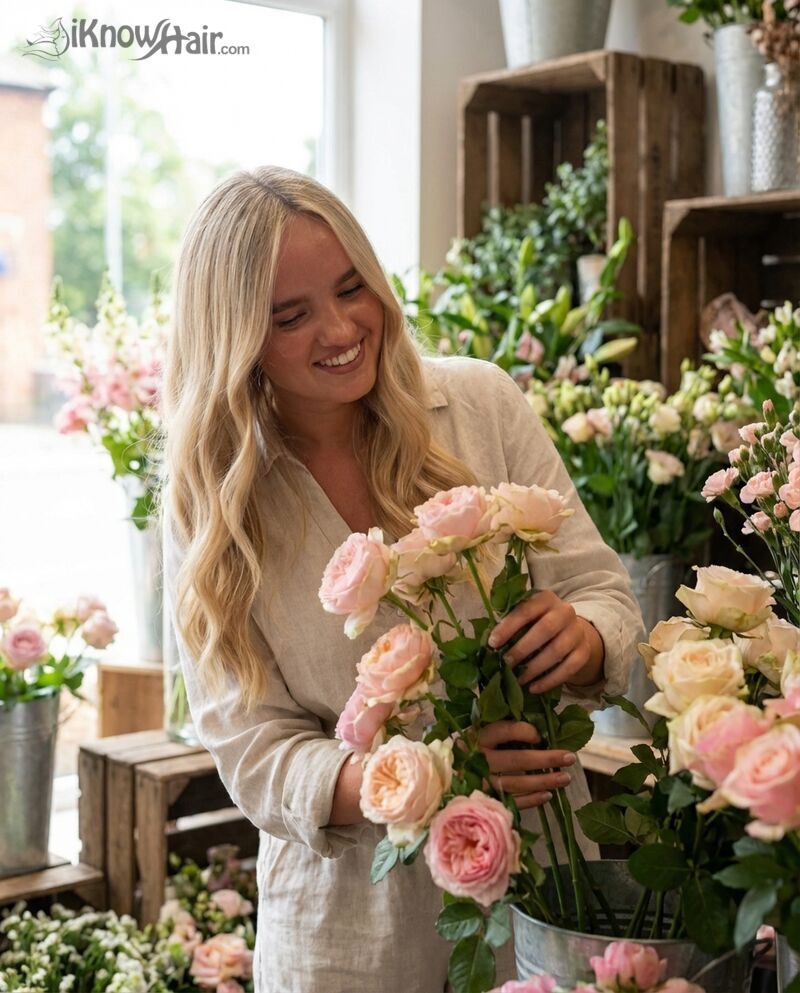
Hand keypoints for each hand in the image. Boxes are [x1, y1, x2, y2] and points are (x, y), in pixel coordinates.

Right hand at [475, 719, 575, 810]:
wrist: (447, 776)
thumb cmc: (475, 748)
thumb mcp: (484, 731)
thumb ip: (506, 726)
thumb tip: (541, 722)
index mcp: (478, 736)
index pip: (503, 731)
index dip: (524, 732)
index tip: (541, 736)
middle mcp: (478, 759)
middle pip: (515, 760)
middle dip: (546, 759)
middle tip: (570, 757)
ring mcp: (481, 782)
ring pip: (516, 783)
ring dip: (544, 781)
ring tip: (565, 778)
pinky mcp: (486, 800)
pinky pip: (511, 802)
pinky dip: (531, 800)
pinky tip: (548, 795)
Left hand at [487, 590, 603, 693]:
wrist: (570, 631)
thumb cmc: (538, 623)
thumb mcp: (526, 617)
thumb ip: (509, 624)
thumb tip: (487, 642)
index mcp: (545, 599)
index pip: (526, 610)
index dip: (508, 627)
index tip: (493, 643)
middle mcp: (565, 611)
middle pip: (545, 629)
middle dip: (523, 648)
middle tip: (506, 663)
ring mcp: (577, 632)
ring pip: (557, 651)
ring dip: (534, 668)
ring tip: (518, 679)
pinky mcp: (584, 651)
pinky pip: (569, 668)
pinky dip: (549, 680)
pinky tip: (533, 688)